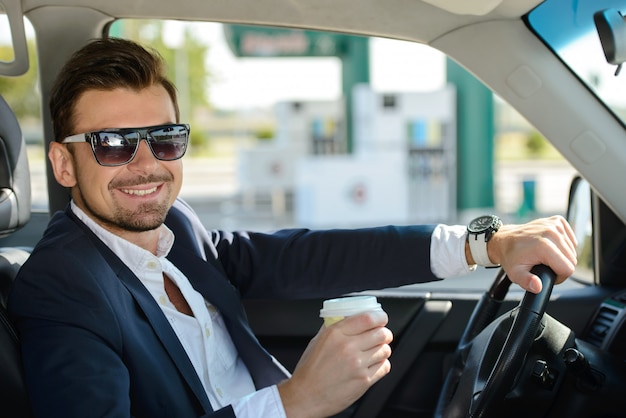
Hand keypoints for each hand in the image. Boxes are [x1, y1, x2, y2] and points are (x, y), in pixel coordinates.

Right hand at [278, 311, 392, 417]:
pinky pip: (384, 367)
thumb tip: (345, 317)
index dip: (380, 317)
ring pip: (385, 350)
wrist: (305, 396)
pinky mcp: (364, 380)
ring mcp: (357, 365)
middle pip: (381, 333)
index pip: (368, 318)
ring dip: (383, 349)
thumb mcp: (317, 341)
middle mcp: (348, 347)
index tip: (381, 319)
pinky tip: (373, 364)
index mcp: (335, 334)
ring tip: (375, 351)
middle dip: (384, 333)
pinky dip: (382, 364)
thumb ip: (332, 328)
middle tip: (382, 335)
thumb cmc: (309, 370)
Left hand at [487, 215, 577, 292]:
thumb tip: (537, 286)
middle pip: (572, 260)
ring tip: (546, 256)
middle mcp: (551, 233)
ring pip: (573, 250)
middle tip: (545, 266)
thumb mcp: (515, 273)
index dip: (559, 277)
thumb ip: (527, 282)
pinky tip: (551, 246)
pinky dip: (564, 244)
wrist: (504, 239)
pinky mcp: (557, 221)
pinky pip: (571, 239)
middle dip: (561, 267)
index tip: (547, 274)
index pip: (568, 269)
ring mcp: (554, 225)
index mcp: (544, 246)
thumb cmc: (511, 256)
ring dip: (562, 256)